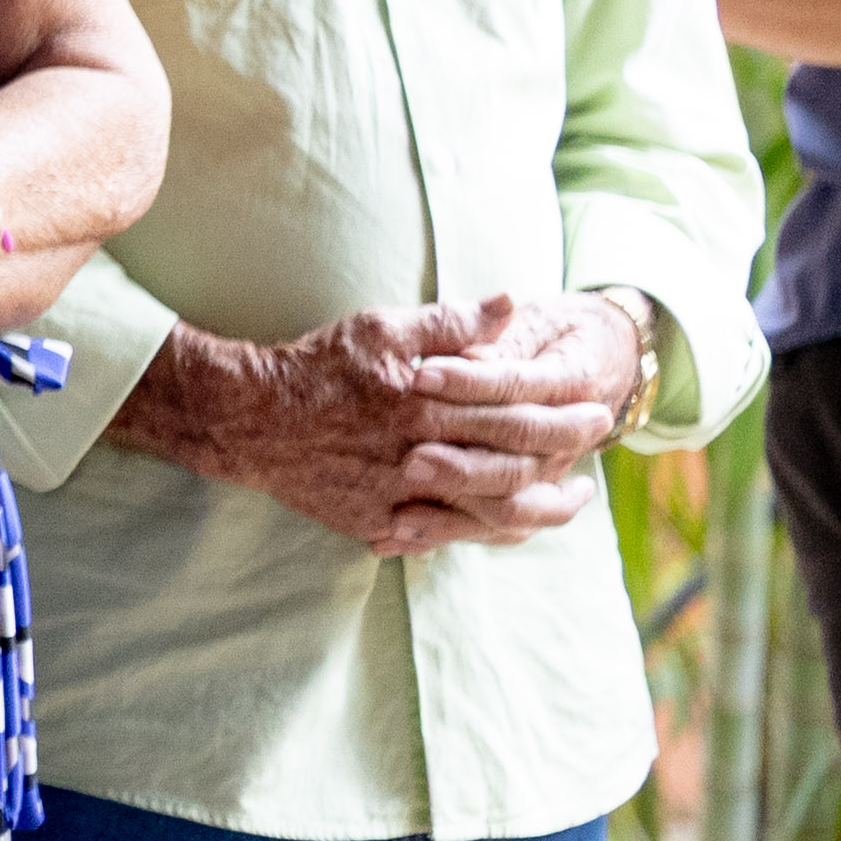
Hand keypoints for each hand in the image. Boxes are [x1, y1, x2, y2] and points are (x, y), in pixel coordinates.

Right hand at [127, 292, 629, 553]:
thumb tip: (509, 304)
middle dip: (562, 458)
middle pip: (512, 465)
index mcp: (423, 403)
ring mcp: (396, 496)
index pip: (512, 413)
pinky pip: (444, 536)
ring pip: (486, 513)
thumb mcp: (378, 327)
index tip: (596, 410)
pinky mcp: (376, 522)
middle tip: (595, 451)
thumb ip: (448, 321)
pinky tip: (509, 528)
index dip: (561, 415)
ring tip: (570, 502)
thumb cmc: (315, 366)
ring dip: (538, 510)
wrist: (244, 419)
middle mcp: (416, 454)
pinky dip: (483, 534)